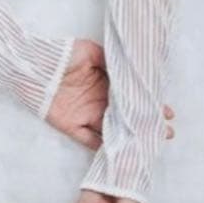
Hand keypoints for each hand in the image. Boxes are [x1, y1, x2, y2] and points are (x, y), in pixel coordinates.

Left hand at [46, 40, 175, 149]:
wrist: (36, 64)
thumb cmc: (64, 54)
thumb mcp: (90, 51)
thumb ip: (110, 61)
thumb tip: (129, 68)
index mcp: (104, 83)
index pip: (130, 97)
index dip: (148, 104)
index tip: (167, 111)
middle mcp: (98, 101)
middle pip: (125, 116)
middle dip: (145, 124)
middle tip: (166, 132)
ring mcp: (86, 115)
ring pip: (112, 130)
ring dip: (129, 138)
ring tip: (150, 144)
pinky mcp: (71, 126)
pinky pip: (89, 139)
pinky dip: (103, 146)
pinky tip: (120, 151)